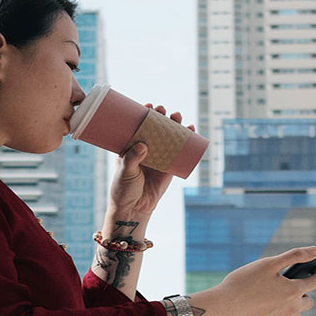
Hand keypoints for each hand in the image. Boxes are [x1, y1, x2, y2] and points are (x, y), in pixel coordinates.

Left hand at [107, 103, 192, 218]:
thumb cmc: (124, 189)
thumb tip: (142, 145)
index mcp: (131, 146)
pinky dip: (187, 139)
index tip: (148, 106)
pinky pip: (180, 151)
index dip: (144, 114)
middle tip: (162, 110)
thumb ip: (132, 158)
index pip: (138, 126)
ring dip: (175, 124)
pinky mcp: (170, 166)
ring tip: (177, 116)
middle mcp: (146, 148)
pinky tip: (191, 129)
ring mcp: (159, 156)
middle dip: (161, 116)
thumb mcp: (125, 171)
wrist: (135, 208)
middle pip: (155, 128)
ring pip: (169, 136)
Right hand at [187, 246, 315, 315]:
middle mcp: (291, 309)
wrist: (223, 306)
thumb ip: (294, 256)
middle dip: (304, 291)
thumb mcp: (269, 263)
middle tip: (288, 282)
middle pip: (309, 301)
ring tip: (274, 294)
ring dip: (291, 304)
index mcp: (293, 291)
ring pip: (295, 313)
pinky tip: (262, 304)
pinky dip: (276, 312)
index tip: (315, 268)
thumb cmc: (245, 282)